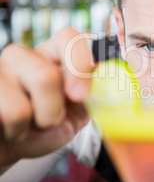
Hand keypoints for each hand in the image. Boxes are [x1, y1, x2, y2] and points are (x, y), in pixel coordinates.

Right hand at [0, 28, 92, 167]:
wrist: (14, 144)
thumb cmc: (49, 125)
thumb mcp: (79, 111)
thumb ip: (96, 93)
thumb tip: (115, 78)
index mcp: (56, 54)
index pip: (71, 37)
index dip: (80, 65)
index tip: (81, 96)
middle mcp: (24, 55)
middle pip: (45, 77)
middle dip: (53, 112)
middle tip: (49, 119)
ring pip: (19, 107)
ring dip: (31, 128)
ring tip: (28, 125)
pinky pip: (4, 115)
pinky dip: (15, 134)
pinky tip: (11, 129)